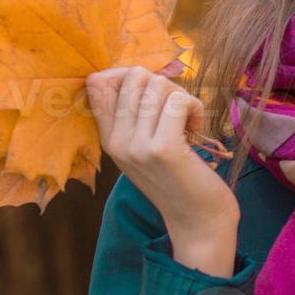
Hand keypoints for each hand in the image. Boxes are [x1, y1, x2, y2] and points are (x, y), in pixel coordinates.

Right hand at [85, 65, 240, 239]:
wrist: (198, 222)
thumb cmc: (177, 179)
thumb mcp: (143, 149)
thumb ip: (134, 116)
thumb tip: (139, 72)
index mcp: (108, 139)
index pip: (96, 82)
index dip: (128, 74)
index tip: (153, 94)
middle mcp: (117, 142)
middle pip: (133, 76)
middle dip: (163, 85)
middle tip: (176, 111)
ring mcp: (138, 145)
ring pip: (158, 85)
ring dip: (182, 97)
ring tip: (187, 122)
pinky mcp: (164, 148)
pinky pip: (178, 100)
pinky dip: (194, 107)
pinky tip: (196, 128)